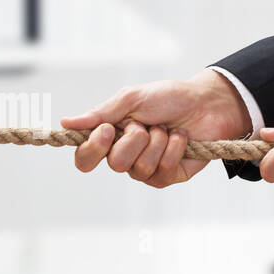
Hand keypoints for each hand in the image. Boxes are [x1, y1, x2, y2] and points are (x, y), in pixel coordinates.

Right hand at [60, 69, 252, 187]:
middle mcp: (125, 156)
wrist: (207, 103)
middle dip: (134, 140)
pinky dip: (173, 148)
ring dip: (157, 141)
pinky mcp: (168, 176)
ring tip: (166, 128)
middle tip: (145, 124)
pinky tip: (181, 137)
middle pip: (114, 164)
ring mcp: (146, 169)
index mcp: (110, 138)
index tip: (108, 130)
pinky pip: (162, 171)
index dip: (93, 149)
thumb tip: (66, 122)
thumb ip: (100, 113)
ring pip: (139, 168)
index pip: (85, 158)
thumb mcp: (131, 99)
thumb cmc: (168, 97)